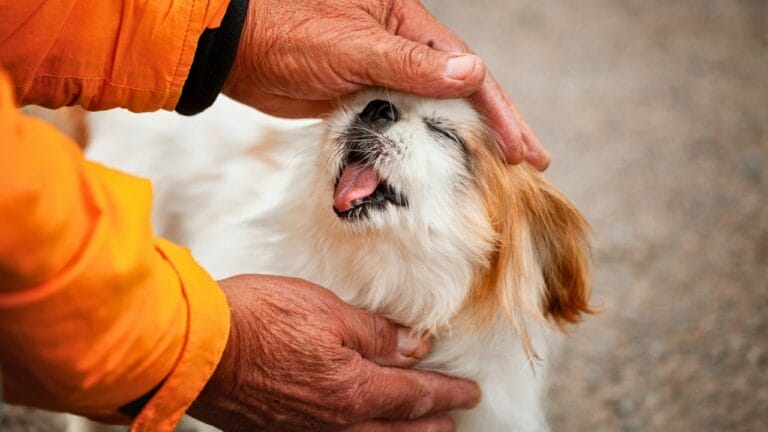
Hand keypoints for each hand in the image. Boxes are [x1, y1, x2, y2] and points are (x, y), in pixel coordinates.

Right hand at [188, 275, 479, 431]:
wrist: (192, 348)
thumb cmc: (256, 320)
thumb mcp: (326, 311)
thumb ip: (375, 334)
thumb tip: (415, 347)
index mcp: (352, 389)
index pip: (414, 395)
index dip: (446, 393)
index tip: (468, 392)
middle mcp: (333, 421)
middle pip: (396, 427)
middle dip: (430, 423)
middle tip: (453, 419)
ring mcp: (304, 430)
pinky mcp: (278, 431)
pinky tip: (357, 430)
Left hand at [225, 0, 548, 169]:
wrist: (236, 51)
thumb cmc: (288, 32)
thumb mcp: (354, 48)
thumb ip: (412, 66)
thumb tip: (473, 74)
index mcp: (408, 26)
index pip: (467, 73)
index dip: (499, 114)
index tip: (523, 151)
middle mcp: (401, 51)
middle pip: (459, 95)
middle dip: (494, 130)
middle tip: (530, 162)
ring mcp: (381, 78)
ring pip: (429, 116)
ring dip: (455, 146)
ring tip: (491, 173)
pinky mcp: (359, 101)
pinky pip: (394, 130)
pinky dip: (410, 153)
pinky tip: (429, 173)